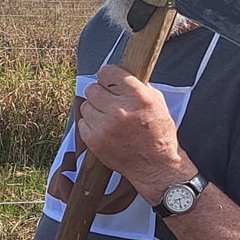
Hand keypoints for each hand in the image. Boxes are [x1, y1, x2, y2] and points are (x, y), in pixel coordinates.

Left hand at [76, 64, 193, 199]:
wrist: (155, 166)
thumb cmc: (158, 133)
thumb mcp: (157, 102)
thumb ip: (137, 86)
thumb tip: (117, 76)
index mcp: (138, 97)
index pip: (108, 72)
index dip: (108, 77)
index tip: (109, 81)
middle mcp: (120, 110)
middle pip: (92, 88)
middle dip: (100, 93)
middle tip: (110, 102)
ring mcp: (105, 126)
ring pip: (85, 105)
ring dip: (95, 110)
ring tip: (109, 118)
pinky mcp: (94, 140)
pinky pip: (81, 122)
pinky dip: (90, 125)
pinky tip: (105, 130)